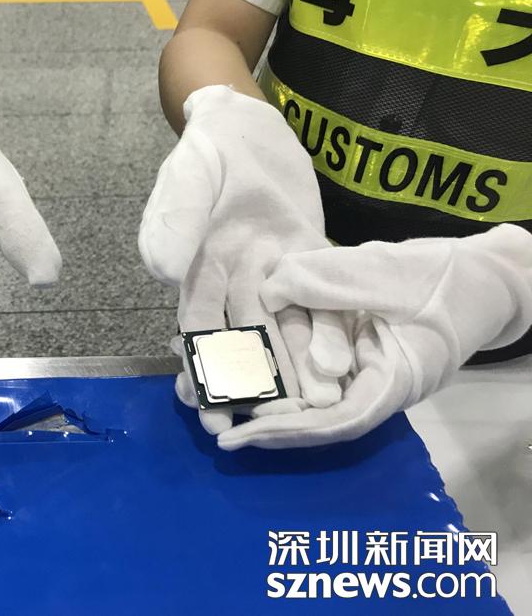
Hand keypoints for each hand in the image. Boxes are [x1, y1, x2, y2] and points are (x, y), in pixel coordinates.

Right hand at [139, 85, 348, 433]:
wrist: (245, 123)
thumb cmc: (205, 151)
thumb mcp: (183, 180)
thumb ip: (172, 223)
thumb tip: (163, 274)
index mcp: (198, 272)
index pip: (200, 329)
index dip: (205, 371)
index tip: (210, 413)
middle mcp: (235, 281)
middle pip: (247, 339)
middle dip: (257, 383)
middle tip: (271, 426)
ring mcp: (273, 272)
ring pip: (286, 327)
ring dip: (299, 366)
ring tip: (316, 407)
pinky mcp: (307, 257)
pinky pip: (320, 296)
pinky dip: (329, 327)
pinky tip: (343, 359)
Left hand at [219, 224, 531, 448]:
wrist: (485, 276)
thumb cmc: (442, 277)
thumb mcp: (385, 272)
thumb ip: (327, 281)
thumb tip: (268, 291)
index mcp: (393, 382)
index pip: (337, 421)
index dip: (289, 430)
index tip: (247, 432)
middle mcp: (378, 391)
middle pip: (318, 421)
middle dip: (270, 427)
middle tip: (219, 429)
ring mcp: (369, 379)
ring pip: (315, 405)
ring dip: (271, 406)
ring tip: (221, 407)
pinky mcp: (359, 363)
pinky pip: (318, 382)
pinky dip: (284, 381)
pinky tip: (249, 372)